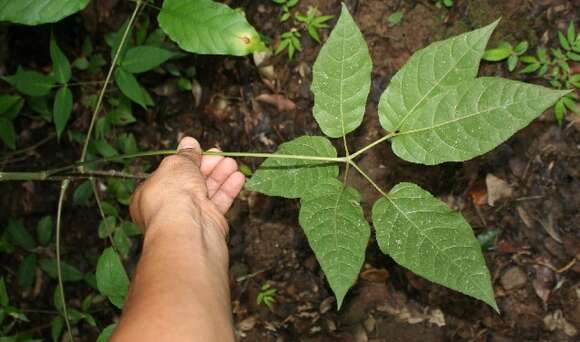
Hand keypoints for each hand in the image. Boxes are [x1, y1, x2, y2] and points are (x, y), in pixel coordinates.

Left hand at [129, 137, 244, 237]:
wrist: (186, 230)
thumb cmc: (171, 195)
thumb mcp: (176, 164)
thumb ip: (186, 154)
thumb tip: (189, 142)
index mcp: (149, 194)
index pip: (169, 173)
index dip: (185, 159)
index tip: (199, 148)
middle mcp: (168, 207)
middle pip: (190, 181)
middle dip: (206, 166)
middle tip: (219, 153)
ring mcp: (189, 217)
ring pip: (207, 191)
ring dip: (220, 175)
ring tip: (232, 162)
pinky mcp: (208, 225)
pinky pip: (219, 203)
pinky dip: (228, 190)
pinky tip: (238, 177)